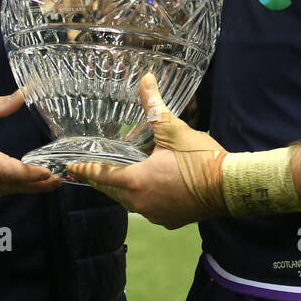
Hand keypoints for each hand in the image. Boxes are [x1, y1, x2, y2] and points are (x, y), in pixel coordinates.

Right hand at [0, 90, 63, 199]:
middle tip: (58, 179)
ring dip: (23, 189)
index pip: (4, 169)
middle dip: (34, 184)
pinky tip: (21, 185)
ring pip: (0, 193)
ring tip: (46, 183)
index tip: (48, 172)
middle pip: (7, 185)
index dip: (28, 173)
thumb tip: (24, 93)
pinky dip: (7, 190)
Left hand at [69, 74, 228, 229]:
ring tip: (124, 175)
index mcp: (136, 181)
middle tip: (95, 169)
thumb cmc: (199, 158)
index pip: (102, 176)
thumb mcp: (174, 130)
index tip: (71, 168)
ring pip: (131, 202)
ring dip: (126, 190)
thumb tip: (144, 79)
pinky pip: (150, 209)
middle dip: (104, 181)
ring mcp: (156, 215)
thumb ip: (154, 106)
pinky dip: (145, 198)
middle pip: (114, 192)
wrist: (230, 187)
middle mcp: (140, 203)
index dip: (85, 170)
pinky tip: (153, 187)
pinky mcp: (171, 221)